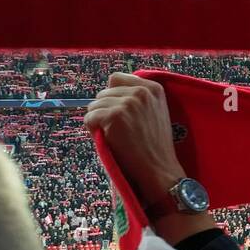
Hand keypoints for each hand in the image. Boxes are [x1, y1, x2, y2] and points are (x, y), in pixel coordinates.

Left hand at [85, 73, 213, 243]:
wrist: (159, 170)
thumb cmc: (154, 147)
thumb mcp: (154, 113)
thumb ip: (137, 99)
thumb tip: (107, 93)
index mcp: (153, 88)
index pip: (116, 79)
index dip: (112, 97)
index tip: (119, 114)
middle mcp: (141, 91)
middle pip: (103, 92)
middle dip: (104, 110)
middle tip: (116, 131)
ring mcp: (128, 103)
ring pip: (94, 105)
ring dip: (98, 121)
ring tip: (113, 137)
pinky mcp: (115, 116)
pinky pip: (89, 118)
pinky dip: (92, 130)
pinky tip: (108, 141)